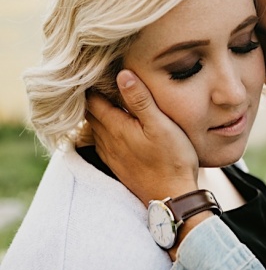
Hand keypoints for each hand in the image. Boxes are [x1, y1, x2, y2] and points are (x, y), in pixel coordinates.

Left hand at [83, 70, 198, 205]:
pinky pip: (101, 143)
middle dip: (92, 98)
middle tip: (101, 83)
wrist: (171, 196)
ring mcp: (110, 154)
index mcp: (116, 126)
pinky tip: (114, 128)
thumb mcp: (161, 125)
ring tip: (107, 102)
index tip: (99, 73)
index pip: (92, 100)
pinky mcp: (116, 165)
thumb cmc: (171, 159)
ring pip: (93, 128)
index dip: (93, 85)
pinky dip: (102, 131)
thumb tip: (122, 75)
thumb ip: (140, 100)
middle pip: (89, 113)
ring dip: (96, 115)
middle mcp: (107, 140)